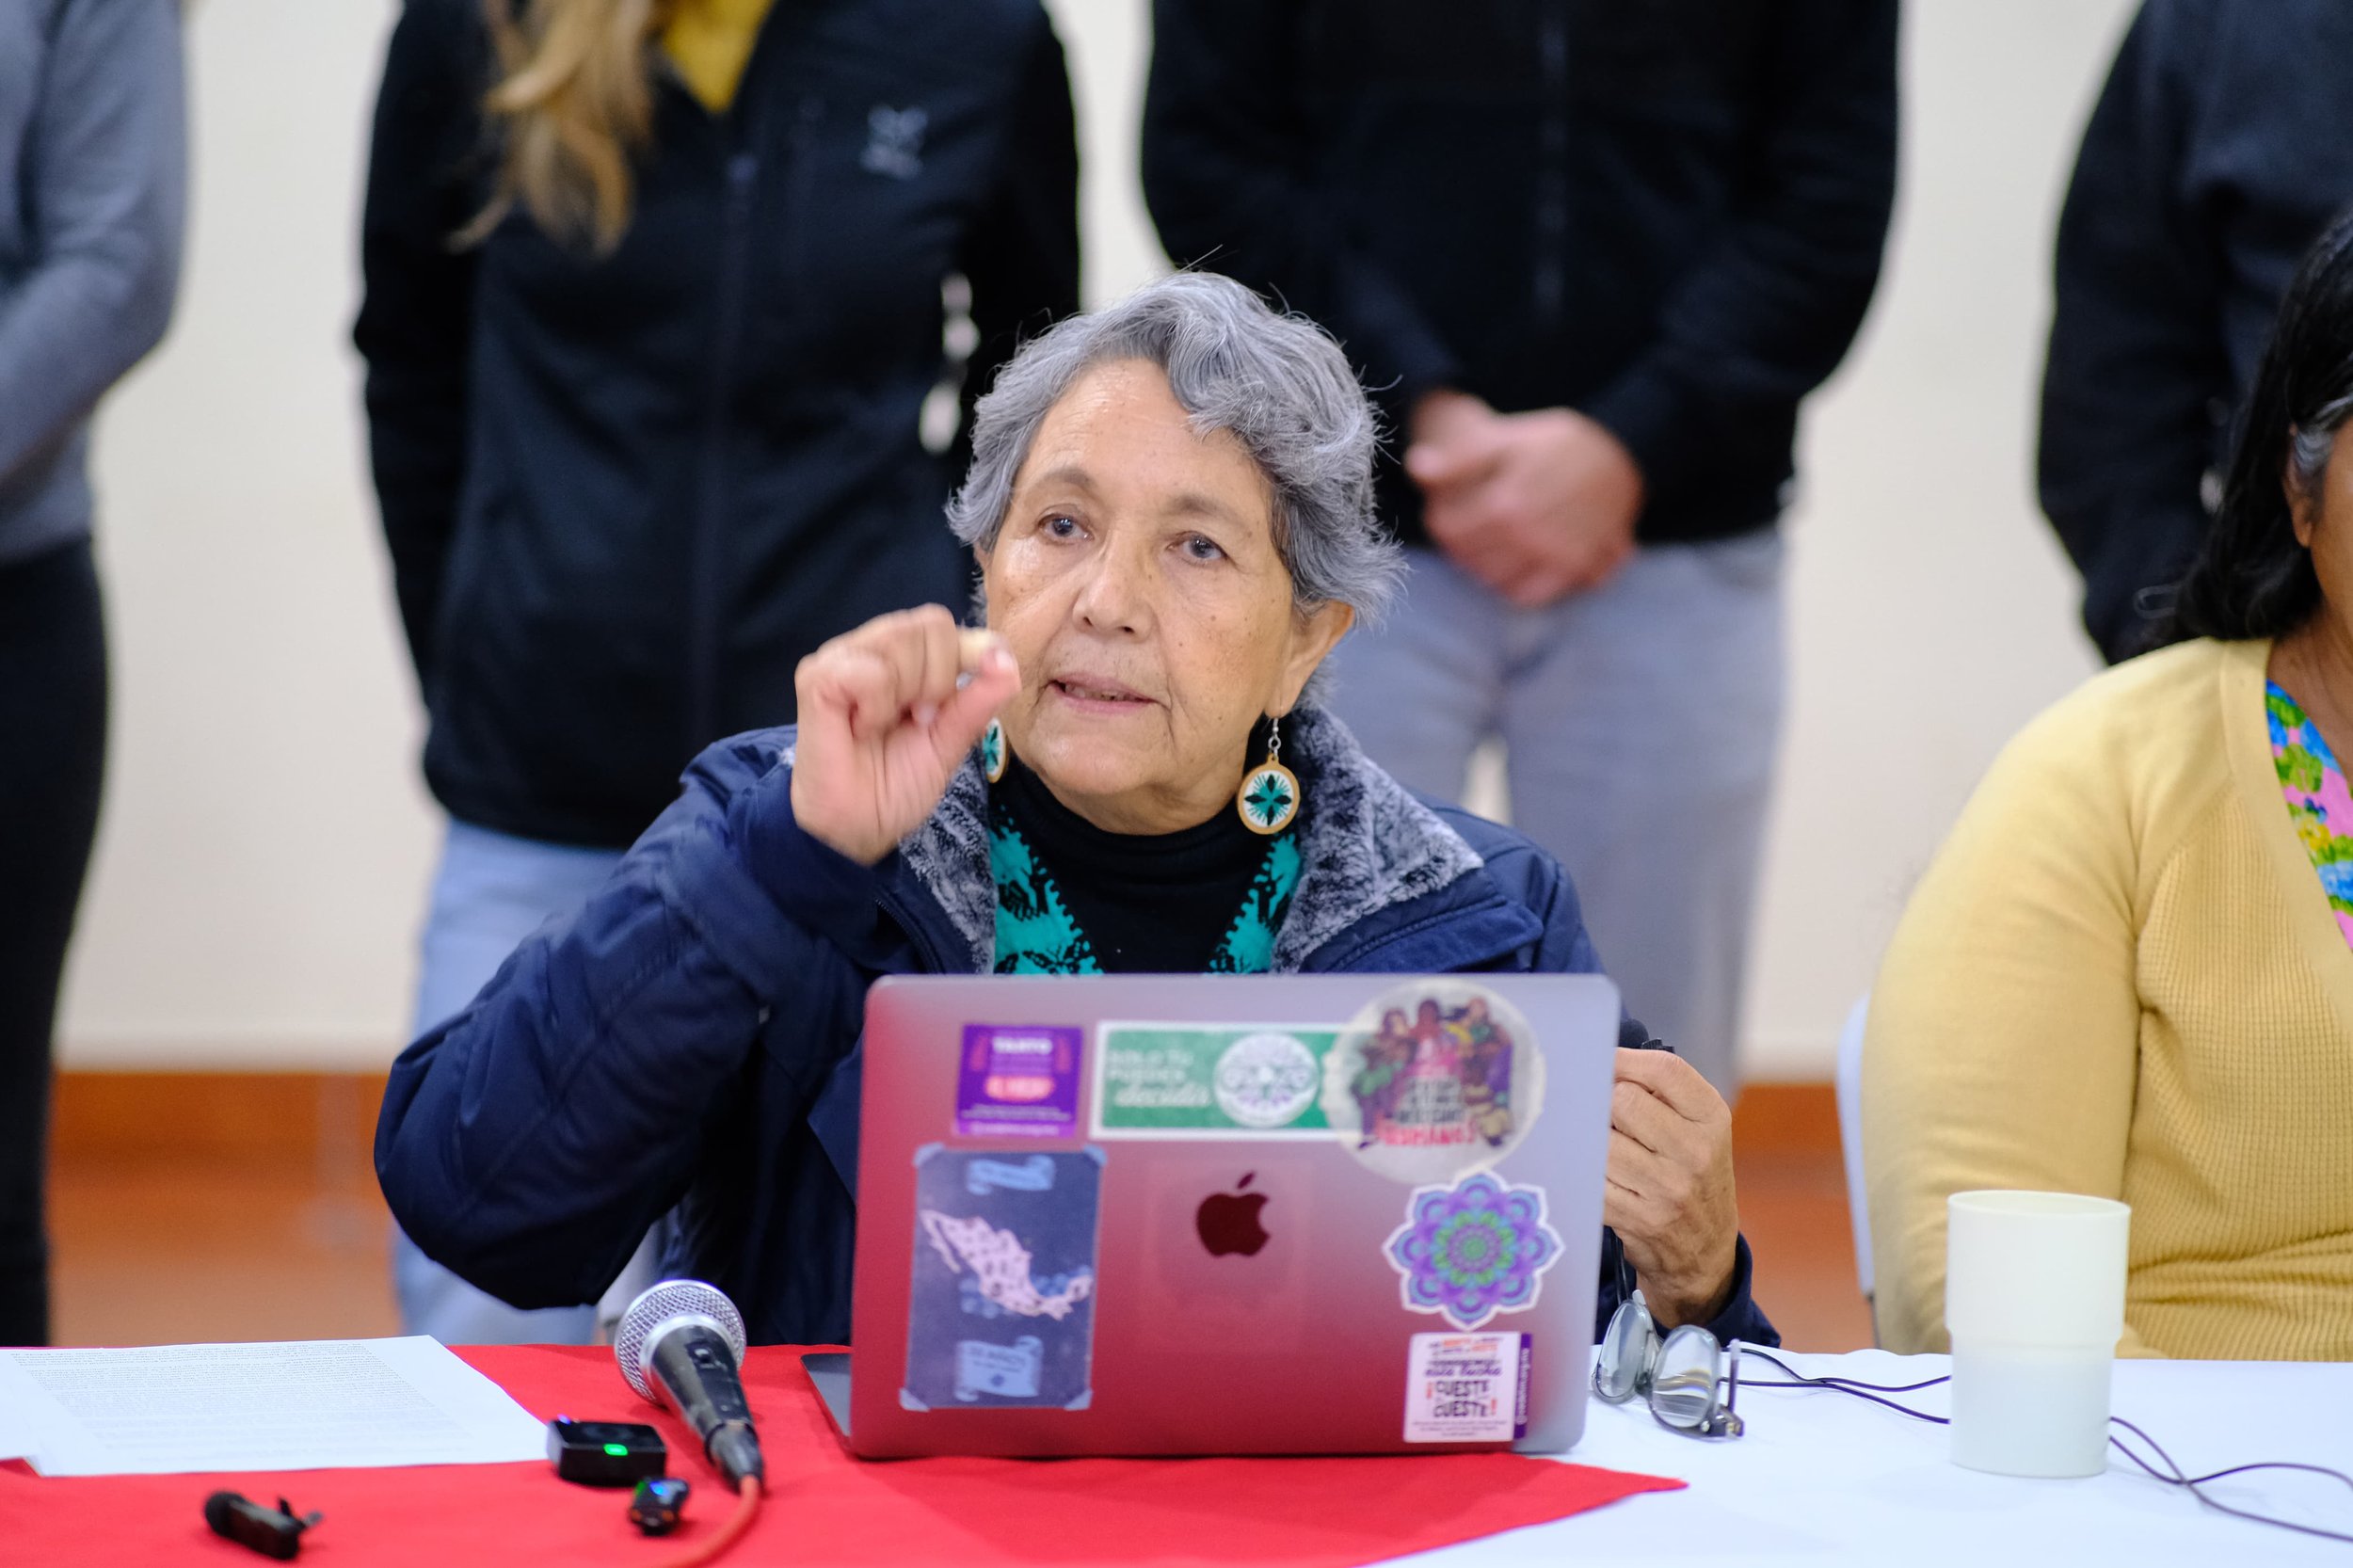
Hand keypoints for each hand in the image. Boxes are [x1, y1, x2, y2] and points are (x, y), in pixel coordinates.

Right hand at [790, 605, 1020, 864]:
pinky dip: (878, 705)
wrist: (857, 827)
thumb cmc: (896, 782)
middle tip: (918, 719)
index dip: (966, 656)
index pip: (943, 623)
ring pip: (901, 638)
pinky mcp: (816, 677)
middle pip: (931, 624)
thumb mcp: (949, 742)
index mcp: (906, 656)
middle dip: (939, 680)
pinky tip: (863, 728)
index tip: (948, 707)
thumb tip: (1008, 664)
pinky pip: (870, 670)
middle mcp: (873, 646)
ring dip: (909, 692)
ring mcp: (841, 657)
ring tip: (888, 725)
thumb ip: (977, 702)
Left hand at [1405, 394, 1643, 607]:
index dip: (1439, 521)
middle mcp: (1529, 536)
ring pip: (1494, 582)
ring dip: (1483, 567)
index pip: (1447, 531)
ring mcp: (1554, 557)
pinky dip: (1516, 587)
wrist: (1621, 451)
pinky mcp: (1577, 570)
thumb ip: (1459, 458)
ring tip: (1491, 544)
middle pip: (1468, 560)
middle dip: (1460, 545)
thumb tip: (1416, 467)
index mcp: (1504, 503)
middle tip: (1467, 528)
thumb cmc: (1555, 444)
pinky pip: (1530, 596)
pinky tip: (1516, 565)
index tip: (1445, 512)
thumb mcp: (1506, 438)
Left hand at [1602, 1047, 1740, 1329]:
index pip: (1664, 1070)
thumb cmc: (1693, 1174)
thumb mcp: (1700, 1129)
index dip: (1624, 1060)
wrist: (1705, 1250)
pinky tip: (1590, 1170)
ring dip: (1590, 1138)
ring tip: (1595, 1142)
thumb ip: (1662, 1092)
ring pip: (1601, 1140)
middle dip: (1603, 1102)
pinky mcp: (1639, 1218)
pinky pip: (1591, 1178)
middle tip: (1599, 1111)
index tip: (1603, 1061)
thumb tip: (1600, 1061)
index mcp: (1712, 1119)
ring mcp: (1667, 1189)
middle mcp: (1695, 1152)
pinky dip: (1583, 1171)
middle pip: (1623, 1101)